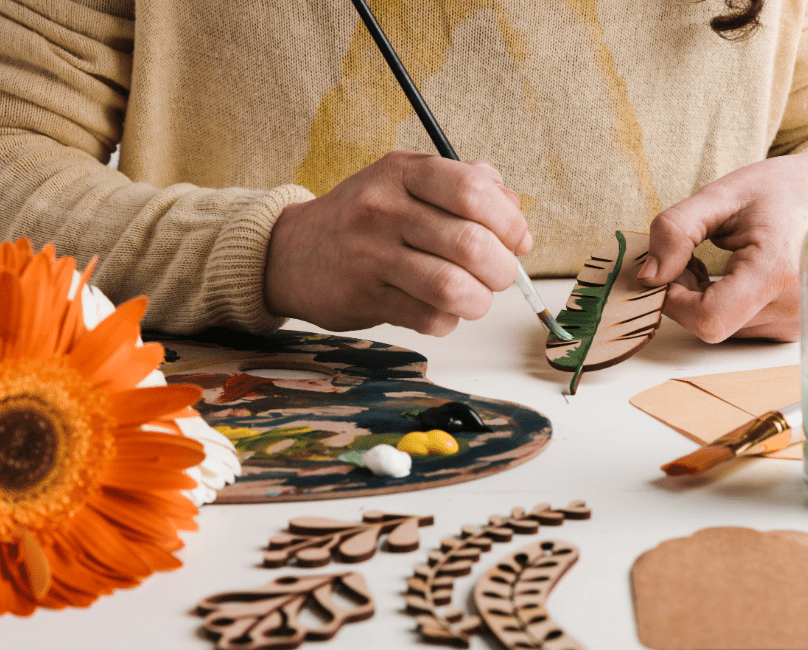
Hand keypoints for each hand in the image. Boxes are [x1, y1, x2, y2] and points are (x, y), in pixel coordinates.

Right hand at [264, 151, 530, 335]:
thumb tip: (517, 218)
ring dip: (478, 301)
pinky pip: (428, 318)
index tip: (516, 240)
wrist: (291, 251)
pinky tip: (438, 309)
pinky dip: (447, 320)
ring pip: (451, 287)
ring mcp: (371, 254)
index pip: (474, 191)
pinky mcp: (364, 296)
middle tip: (500, 276)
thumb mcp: (408, 182)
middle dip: (501, 269)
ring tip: (475, 298)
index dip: (509, 221)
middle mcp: (385, 208)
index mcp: (404, 171)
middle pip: (470, 244)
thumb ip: (465, 187)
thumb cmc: (364, 218)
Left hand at [637, 150, 807, 341]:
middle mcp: (796, 307)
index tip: (667, 271)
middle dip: (688, 294)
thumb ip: (676, 230)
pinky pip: (748, 328)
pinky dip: (732, 306)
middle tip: (693, 255)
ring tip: (723, 260)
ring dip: (709, 301)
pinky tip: (741, 276)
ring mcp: (803, 322)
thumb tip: (648, 276)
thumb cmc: (787, 189)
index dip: (675, 300)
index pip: (707, 319)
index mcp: (777, 271)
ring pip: (727, 329)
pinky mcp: (803, 328)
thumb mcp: (723, 195)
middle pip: (713, 324)